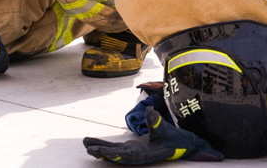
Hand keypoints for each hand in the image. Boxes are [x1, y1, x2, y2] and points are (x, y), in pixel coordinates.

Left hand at [82, 106, 223, 163]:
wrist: (181, 145)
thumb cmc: (174, 139)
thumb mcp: (168, 131)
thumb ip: (158, 123)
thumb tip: (150, 111)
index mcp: (144, 153)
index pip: (126, 155)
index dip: (113, 154)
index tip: (101, 152)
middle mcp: (136, 155)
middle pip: (116, 155)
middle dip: (102, 152)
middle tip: (87, 148)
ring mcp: (133, 152)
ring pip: (114, 152)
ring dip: (100, 148)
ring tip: (86, 143)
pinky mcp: (132, 148)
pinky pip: (116, 148)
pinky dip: (106, 145)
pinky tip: (94, 143)